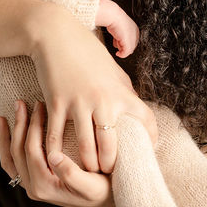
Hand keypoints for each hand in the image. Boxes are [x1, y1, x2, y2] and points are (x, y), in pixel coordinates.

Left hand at [0, 100, 115, 206]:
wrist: (108, 203)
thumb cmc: (104, 192)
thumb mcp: (91, 185)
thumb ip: (70, 173)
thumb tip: (53, 155)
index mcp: (44, 187)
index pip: (31, 151)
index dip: (33, 126)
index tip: (40, 104)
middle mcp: (34, 189)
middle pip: (18, 152)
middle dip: (19, 125)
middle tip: (21, 102)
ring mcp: (32, 186)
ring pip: (11, 159)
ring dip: (8, 136)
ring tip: (5, 116)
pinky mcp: (35, 182)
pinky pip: (14, 164)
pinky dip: (8, 147)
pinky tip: (8, 133)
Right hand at [29, 13, 156, 173]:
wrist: (56, 35)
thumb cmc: (86, 51)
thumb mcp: (113, 70)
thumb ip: (125, 92)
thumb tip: (136, 110)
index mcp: (121, 92)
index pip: (145, 120)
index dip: (150, 140)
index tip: (146, 152)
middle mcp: (103, 101)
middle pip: (112, 147)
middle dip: (110, 165)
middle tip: (109, 172)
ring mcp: (79, 104)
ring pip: (86, 149)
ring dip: (88, 165)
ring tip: (88, 170)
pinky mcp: (57, 104)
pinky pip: (56, 138)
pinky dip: (56, 154)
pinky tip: (57, 162)